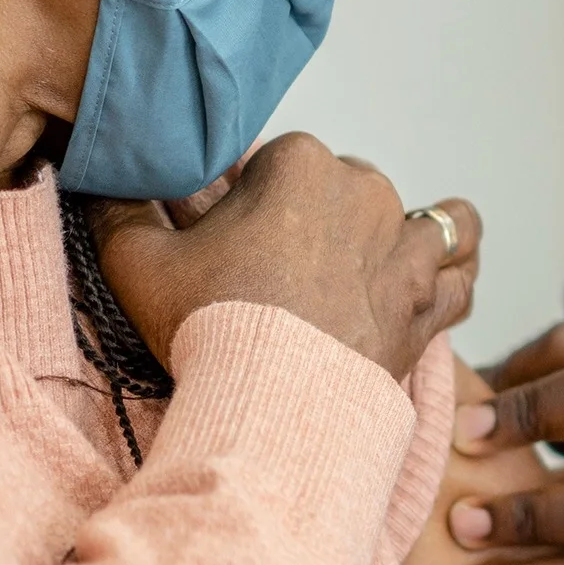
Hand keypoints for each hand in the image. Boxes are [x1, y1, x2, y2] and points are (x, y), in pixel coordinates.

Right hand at [92, 132, 481, 379]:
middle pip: (351, 188)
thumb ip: (119, 208)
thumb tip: (100, 178)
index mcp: (302, 163)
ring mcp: (406, 245)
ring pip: (433, 223)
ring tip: (384, 263)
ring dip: (411, 238)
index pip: (281, 162)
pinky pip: (463, 275)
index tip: (238, 238)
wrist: (270, 402)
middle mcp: (367, 191)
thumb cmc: (207, 325)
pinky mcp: (429, 300)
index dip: (258, 198)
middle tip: (288, 271)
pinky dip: (453, 276)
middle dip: (327, 217)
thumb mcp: (137, 261)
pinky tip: (437, 284)